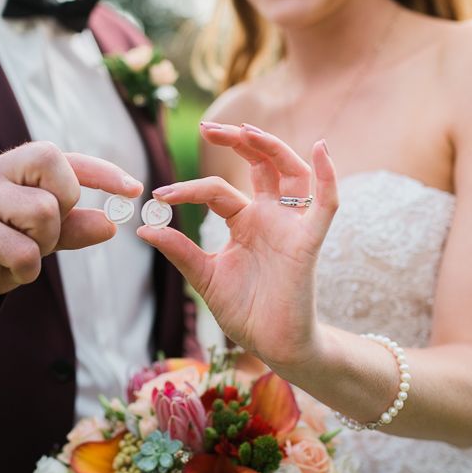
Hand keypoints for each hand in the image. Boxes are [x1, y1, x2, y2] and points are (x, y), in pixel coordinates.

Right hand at [0, 142, 142, 315]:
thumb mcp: (37, 238)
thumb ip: (71, 229)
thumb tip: (110, 224)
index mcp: (11, 167)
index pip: (63, 157)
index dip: (103, 172)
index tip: (135, 189)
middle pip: (55, 169)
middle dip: (64, 207)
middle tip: (43, 233)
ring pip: (44, 212)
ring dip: (44, 244)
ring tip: (20, 254)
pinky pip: (24, 251)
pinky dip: (26, 270)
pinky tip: (5, 270)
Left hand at [137, 123, 337, 372]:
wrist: (272, 344)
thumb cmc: (244, 311)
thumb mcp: (204, 276)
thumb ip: (179, 250)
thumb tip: (143, 230)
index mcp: (245, 222)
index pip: (217, 190)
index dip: (188, 189)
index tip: (158, 196)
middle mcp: (269, 217)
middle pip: (260, 165)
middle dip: (237, 141)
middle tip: (207, 128)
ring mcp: (291, 226)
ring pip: (291, 173)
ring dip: (272, 147)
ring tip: (247, 130)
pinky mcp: (309, 241)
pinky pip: (326, 203)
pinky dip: (328, 176)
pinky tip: (321, 149)